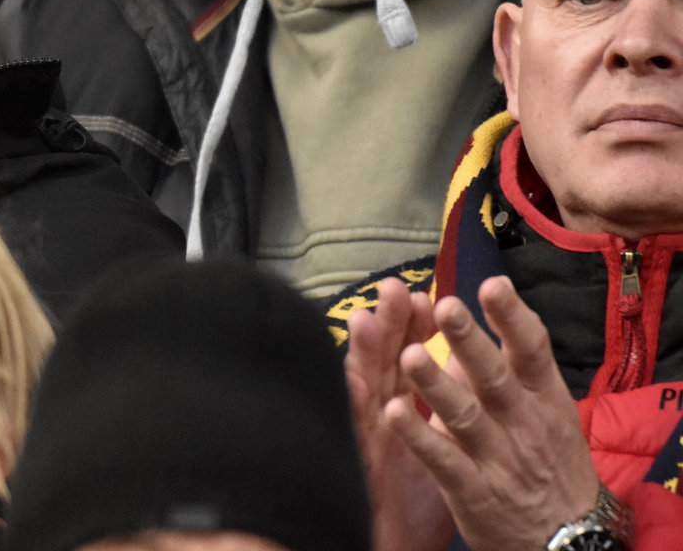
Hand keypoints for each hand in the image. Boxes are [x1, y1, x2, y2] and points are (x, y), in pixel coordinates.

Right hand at [347, 277, 452, 550]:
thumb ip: (441, 408)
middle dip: (391, 324)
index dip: (417, 327)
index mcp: (405, 412)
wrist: (395, 547)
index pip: (411, 358)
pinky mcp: (359, 466)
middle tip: (394, 288)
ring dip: (367, 356)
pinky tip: (354, 381)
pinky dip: (353, 407)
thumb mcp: (438, 453)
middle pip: (385, 362)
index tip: (428, 296)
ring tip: (367, 319)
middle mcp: (381, 421)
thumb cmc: (415, 505)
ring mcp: (367, 441)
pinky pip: (356, 435)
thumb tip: (459, 366)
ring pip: (365, 390)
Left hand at [384, 277, 600, 550]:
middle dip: (469, 341)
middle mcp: (524, 425)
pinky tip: (393, 413)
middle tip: (445, 304)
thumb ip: (511, 371)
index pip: (533, 351)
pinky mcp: (474, 491)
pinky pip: (444, 461)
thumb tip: (475, 324)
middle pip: (494, 377)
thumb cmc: (552, 465)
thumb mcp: (548, 415)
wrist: (571, 543)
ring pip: (464, 416)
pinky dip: (419, 437)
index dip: (513, 317)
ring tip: (408, 354)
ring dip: (435, 385)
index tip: (493, 284)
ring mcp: (499, 459)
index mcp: (545, 400)